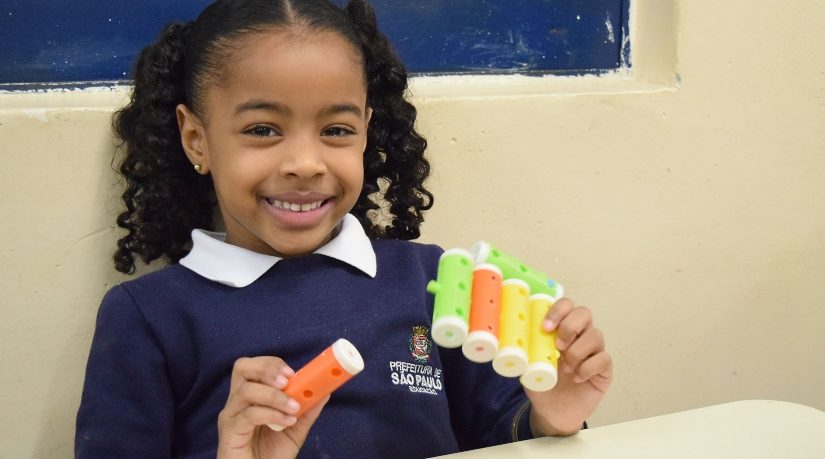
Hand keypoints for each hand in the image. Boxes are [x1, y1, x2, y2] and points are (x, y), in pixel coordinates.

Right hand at [217, 356, 328, 458]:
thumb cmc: (271, 456)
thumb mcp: (295, 430)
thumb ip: (307, 410)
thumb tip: (325, 390)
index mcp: (251, 397)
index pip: (255, 366)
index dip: (273, 364)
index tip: (293, 372)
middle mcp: (237, 402)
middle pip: (242, 368)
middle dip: (267, 368)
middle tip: (287, 380)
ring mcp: (231, 416)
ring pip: (247, 390)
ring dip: (275, 395)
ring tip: (294, 407)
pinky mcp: (229, 432)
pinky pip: (249, 415)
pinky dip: (272, 413)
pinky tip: (287, 421)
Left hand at [526, 298, 612, 435]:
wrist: (552, 412)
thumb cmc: (542, 384)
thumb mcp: (528, 364)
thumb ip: (526, 348)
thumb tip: (514, 334)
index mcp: (561, 329)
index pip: (566, 305)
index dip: (558, 310)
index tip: (545, 326)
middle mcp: (580, 335)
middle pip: (584, 313)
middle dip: (570, 326)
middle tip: (558, 346)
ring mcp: (594, 351)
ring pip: (596, 335)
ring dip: (577, 350)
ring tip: (566, 367)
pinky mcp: (604, 369)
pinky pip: (603, 359)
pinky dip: (588, 367)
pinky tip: (577, 378)